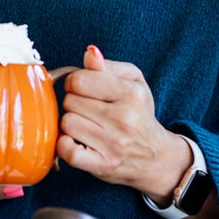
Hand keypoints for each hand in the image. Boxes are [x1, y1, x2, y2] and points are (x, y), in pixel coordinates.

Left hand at [58, 46, 191, 199]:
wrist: (154, 156)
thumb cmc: (139, 114)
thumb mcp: (134, 82)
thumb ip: (108, 66)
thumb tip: (89, 53)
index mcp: (131, 94)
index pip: (80, 80)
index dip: (75, 82)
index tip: (82, 89)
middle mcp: (123, 119)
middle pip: (70, 101)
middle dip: (74, 103)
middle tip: (87, 109)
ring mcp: (113, 144)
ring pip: (66, 123)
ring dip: (70, 124)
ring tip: (84, 125)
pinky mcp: (102, 165)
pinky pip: (67, 150)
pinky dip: (65, 145)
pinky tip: (75, 141)